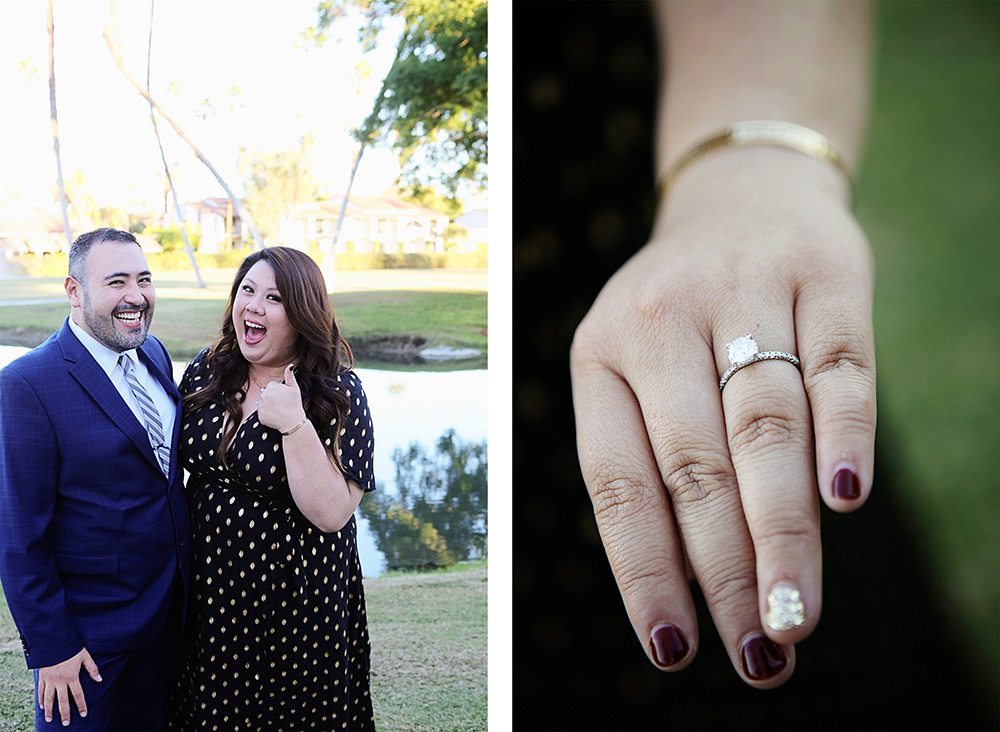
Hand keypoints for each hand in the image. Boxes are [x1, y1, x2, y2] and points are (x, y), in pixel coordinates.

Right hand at [38, 647, 101, 725]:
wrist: (54, 641)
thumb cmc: (71, 648)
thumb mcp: (85, 656)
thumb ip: (92, 668)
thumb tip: (100, 679)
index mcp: (72, 676)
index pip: (78, 694)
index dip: (81, 705)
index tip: (83, 714)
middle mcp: (60, 681)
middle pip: (62, 701)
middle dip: (65, 713)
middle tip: (66, 724)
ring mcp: (49, 680)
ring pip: (49, 699)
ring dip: (49, 710)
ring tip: (50, 720)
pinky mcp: (42, 678)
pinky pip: (40, 691)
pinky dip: (40, 700)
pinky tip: (41, 707)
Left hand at [257, 364, 306, 433]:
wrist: (293, 422)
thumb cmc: (295, 404)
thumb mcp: (294, 388)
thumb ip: (290, 376)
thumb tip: (291, 365)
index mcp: (271, 387)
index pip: (272, 386)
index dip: (279, 392)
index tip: (284, 397)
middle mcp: (263, 395)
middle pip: (266, 394)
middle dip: (272, 398)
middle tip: (281, 404)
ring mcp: (261, 406)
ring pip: (263, 403)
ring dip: (269, 406)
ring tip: (278, 410)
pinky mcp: (259, 416)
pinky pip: (262, 413)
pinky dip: (267, 415)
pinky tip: (275, 416)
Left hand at [569, 152, 875, 686]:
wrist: (739, 197)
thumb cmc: (683, 318)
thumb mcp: (637, 370)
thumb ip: (657, 461)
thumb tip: (698, 587)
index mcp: (600, 357)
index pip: (617, 481)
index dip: (644, 570)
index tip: (674, 650)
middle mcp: (661, 322)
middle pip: (695, 466)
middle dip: (727, 570)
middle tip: (759, 652)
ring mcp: (742, 292)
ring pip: (763, 426)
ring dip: (783, 530)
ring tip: (797, 615)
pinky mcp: (824, 275)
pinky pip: (837, 363)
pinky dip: (844, 431)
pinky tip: (845, 499)